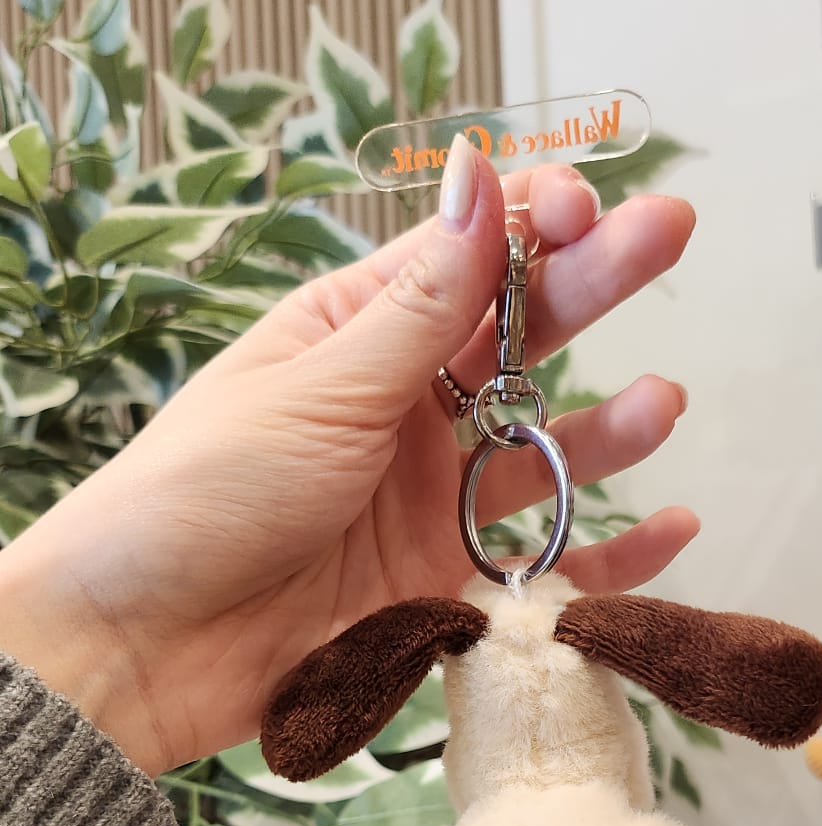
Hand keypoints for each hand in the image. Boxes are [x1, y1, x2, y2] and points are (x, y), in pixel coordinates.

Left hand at [0, 137, 696, 774]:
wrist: (146, 648)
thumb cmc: (199, 497)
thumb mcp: (318, 388)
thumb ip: (421, 305)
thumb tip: (480, 177)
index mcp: (356, 333)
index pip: (465, 254)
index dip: (531, 220)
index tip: (587, 205)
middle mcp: (403, 409)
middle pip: (522, 335)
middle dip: (595, 282)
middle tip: (671, 232)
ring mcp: (430, 498)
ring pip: (544, 449)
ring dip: (608, 424)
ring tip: (662, 402)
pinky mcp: (445, 586)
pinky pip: (547, 563)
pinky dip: (611, 552)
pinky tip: (670, 525)